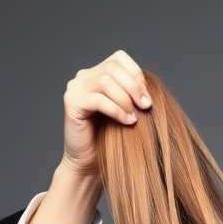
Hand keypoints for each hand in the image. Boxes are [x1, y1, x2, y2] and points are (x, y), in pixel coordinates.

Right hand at [59, 50, 152, 180]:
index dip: (136, 74)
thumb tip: (151, 88)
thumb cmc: (111, 142)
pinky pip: (98, 99)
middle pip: (113, 68)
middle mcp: (84, 77)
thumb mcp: (127, 113)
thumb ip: (133, 96)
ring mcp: (75, 88)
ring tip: (135, 117)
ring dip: (125, 99)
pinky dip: (116, 110)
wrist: (90, 165)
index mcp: (97, 74)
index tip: (148, 97)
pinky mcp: (71, 103)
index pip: (119, 58)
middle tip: (146, 107)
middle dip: (134, 87)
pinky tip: (127, 122)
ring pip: (105, 81)